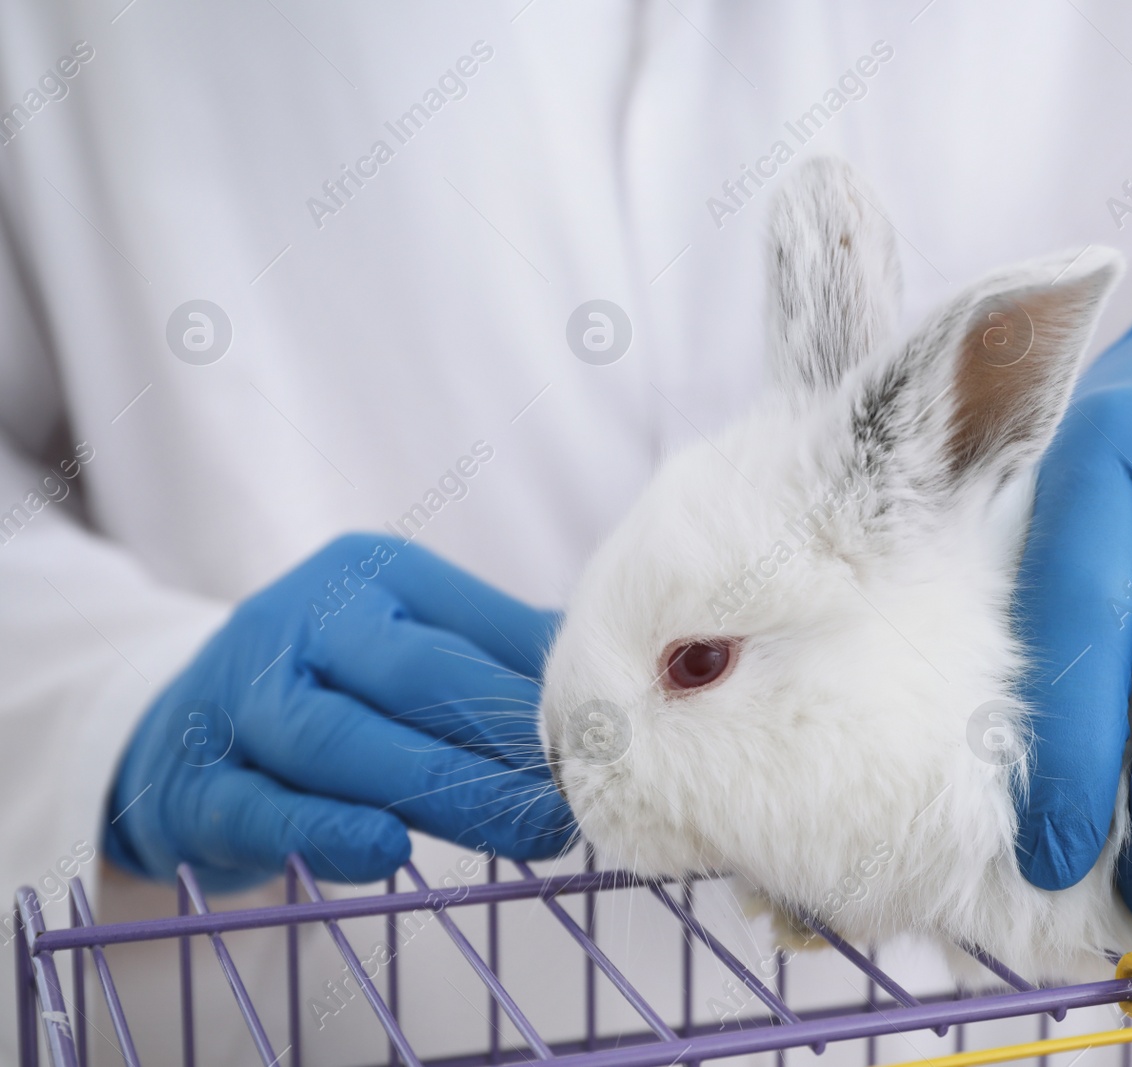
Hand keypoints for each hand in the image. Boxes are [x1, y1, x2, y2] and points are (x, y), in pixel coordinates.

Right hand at [105, 534, 573, 891]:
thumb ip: (500, 656)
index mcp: (368, 576)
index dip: (543, 689)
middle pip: (416, 681)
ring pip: (343, 746)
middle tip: (583, 797)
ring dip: (445, 793)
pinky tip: (388, 851)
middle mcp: (300, 624)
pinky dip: (326, 833)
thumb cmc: (336, 682)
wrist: (179, 723)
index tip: (612, 739)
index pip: (469, 630)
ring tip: (532, 835)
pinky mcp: (196, 786)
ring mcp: (240, 702)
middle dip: (508, 742)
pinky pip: (264, 810)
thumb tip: (619, 683)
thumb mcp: (409, 639)